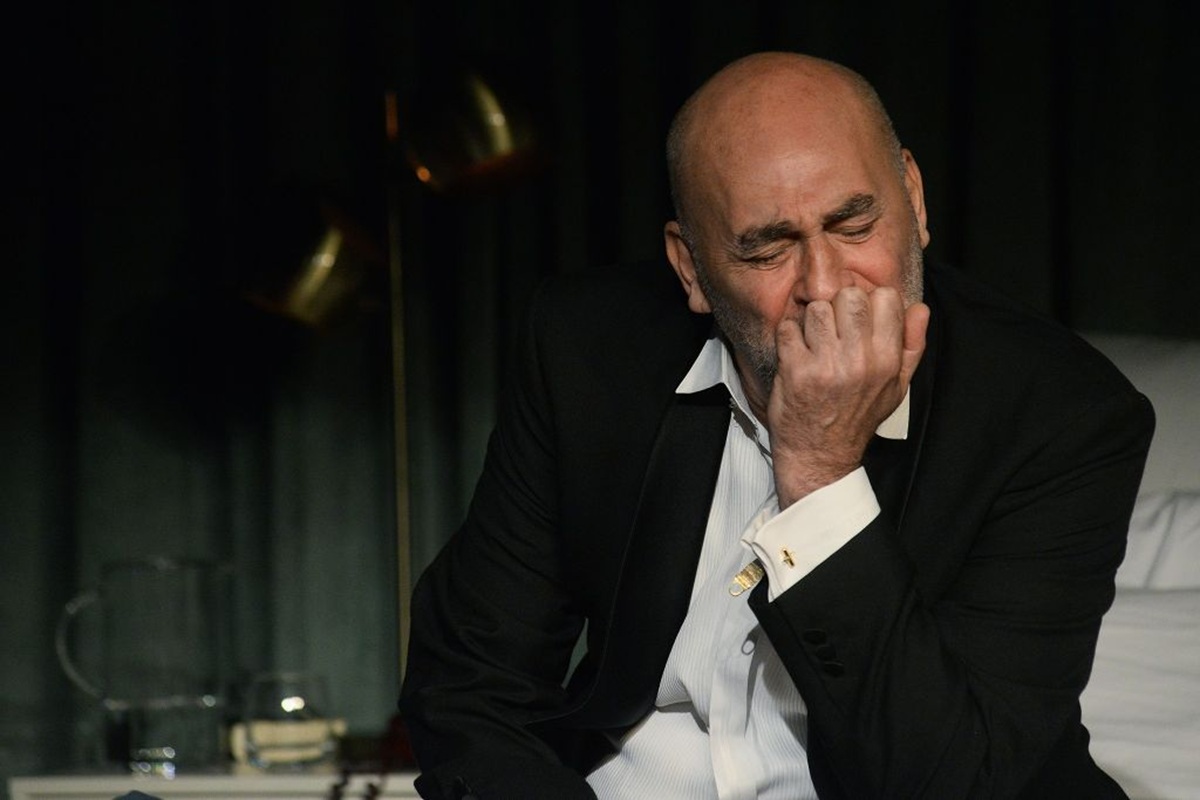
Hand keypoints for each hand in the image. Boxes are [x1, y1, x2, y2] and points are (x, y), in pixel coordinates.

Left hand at [768, 285, 928, 507]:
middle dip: (838, 305)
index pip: (885, 297)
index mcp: (887, 360)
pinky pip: (788, 328)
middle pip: (849, 295)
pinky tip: (796, 353)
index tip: (859, 321)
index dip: (870, 302)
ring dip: (811, 321)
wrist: (820, 455)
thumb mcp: (896, 387)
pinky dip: (788, 336)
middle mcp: (860, 360)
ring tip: (814, 342)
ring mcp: (827, 365)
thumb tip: (920, 309)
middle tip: (833, 328)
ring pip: (816, 307)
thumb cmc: (857, 418)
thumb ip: (911, 346)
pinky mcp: (796, 370)